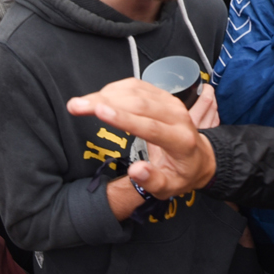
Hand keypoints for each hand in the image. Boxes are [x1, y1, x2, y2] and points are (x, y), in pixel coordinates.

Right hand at [68, 78, 216, 198]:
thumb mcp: (169, 188)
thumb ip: (152, 181)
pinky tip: (98, 98)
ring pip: (135, 91)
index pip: (150, 126)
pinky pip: (136, 86)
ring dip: (104, 94)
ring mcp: (171, 102)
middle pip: (139, 104)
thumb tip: (135, 171)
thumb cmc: (181, 174)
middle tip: (75, 106)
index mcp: (180, 140)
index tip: (99, 111)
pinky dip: (114, 89)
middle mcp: (177, 116)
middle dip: (104, 102)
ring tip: (80, 104)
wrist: (198, 158)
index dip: (122, 118)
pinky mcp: (163, 95)